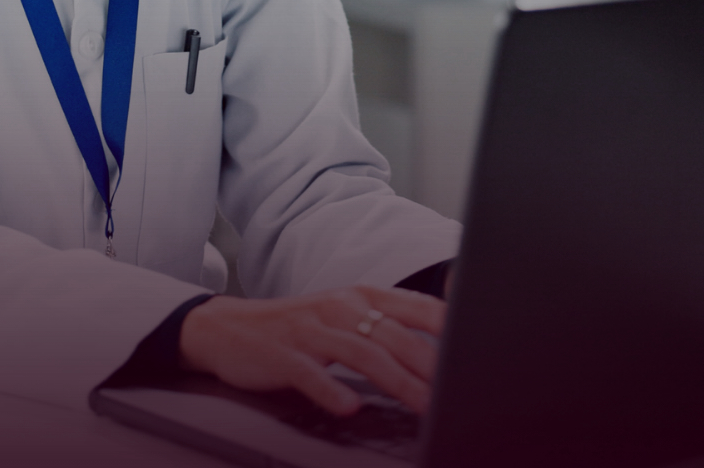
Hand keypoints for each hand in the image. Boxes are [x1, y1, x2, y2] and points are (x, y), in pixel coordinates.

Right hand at [179, 286, 444, 416]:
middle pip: (394, 336)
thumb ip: (385, 328)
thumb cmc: (296, 328)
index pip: (414, 306)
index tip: (477, 347)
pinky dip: (330, 390)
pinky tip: (349, 407)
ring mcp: (310, 330)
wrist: (227, 328)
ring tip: (424, 405)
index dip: (447, 327)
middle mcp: (338, 307)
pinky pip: (310, 373)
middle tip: (459, 389)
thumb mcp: (343, 317)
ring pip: (362, 354)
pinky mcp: (283, 354)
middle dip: (431, 365)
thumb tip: (439, 353)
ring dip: (397, 381)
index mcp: (359, 296)